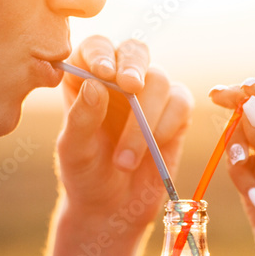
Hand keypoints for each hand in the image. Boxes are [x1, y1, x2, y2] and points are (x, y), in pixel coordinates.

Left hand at [56, 36, 192, 233]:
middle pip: (135, 50)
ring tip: (124, 161)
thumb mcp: (74, 151)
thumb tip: (95, 84)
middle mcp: (119, 79)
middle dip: (134, 66)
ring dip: (144, 120)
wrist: (112, 208)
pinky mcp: (175, 113)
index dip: (102, 53)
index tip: (104, 73)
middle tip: (130, 87)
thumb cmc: (85, 175)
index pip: (96, 46)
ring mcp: (150, 94)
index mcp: (86, 78)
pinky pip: (180, 103)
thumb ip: (81, 118)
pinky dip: (167, 125)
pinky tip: (153, 149)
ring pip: (159, 81)